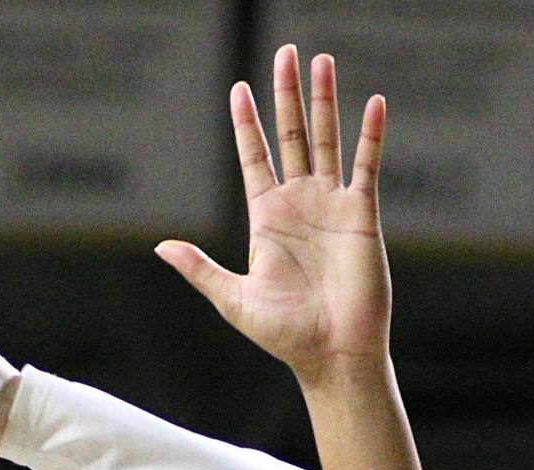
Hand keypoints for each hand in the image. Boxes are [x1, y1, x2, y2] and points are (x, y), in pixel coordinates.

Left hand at [155, 47, 390, 390]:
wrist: (330, 353)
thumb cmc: (283, 334)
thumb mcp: (233, 299)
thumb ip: (200, 269)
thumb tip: (161, 248)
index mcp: (266, 219)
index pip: (253, 159)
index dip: (246, 125)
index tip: (238, 89)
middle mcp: (299, 204)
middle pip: (290, 136)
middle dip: (286, 95)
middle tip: (285, 52)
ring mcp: (331, 204)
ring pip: (327, 139)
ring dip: (324, 100)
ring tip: (321, 59)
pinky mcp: (361, 214)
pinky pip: (367, 166)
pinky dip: (370, 135)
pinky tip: (373, 103)